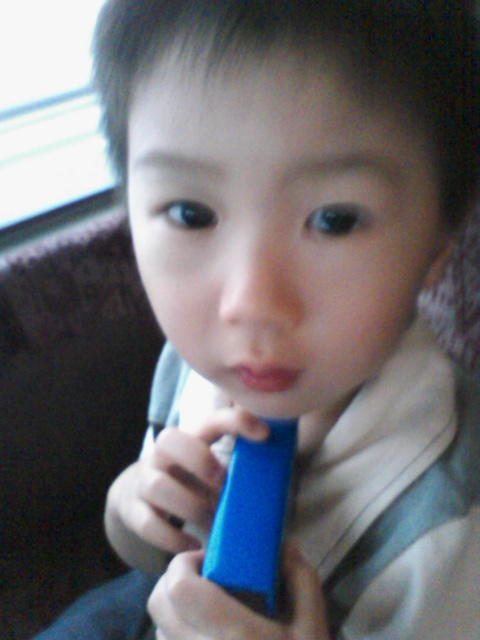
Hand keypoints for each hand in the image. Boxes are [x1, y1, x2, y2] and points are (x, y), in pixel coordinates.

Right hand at [105, 408, 269, 567]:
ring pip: (156, 486)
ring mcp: (144, 480)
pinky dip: (173, 538)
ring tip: (212, 522)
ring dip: (190, 507)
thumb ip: (238, 467)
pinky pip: (148, 523)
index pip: (211, 419)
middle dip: (199, 460)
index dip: (236, 421)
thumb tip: (276, 482)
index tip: (264, 434)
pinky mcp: (134, 511)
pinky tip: (194, 546)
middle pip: (168, 439)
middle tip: (223, 483)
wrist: (142, 496)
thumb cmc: (193, 480)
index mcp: (192, 437)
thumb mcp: (214, 467)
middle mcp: (163, 454)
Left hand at [148, 544, 330, 638]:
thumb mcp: (313, 630)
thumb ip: (301, 582)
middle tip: (206, 578)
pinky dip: (178, 638)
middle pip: (159, 604)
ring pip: (159, 631)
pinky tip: (207, 638)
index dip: (185, 564)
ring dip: (175, 612)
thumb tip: (283, 546)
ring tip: (207, 612)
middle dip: (175, 582)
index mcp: (234, 637)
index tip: (209, 559)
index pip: (179, 588)